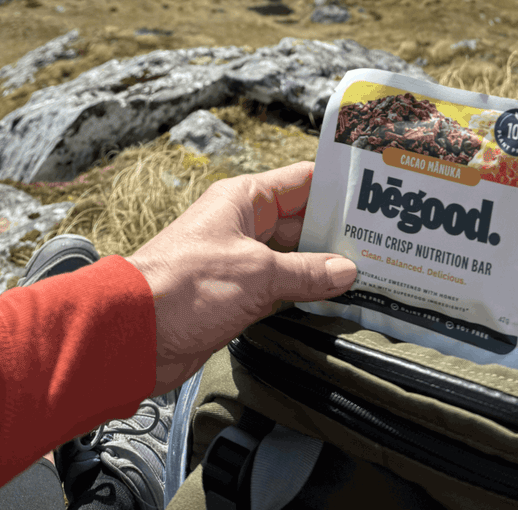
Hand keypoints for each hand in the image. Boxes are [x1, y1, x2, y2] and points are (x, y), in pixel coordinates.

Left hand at [127, 160, 355, 394]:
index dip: (339, 187)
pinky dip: (305, 293)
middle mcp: (244, 224)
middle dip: (338, 233)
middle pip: (302, 221)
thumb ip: (306, 272)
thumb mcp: (256, 274)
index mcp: (245, 199)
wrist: (134, 334)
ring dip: (324, 267)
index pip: (303, 182)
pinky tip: (335, 301)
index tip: (376, 194)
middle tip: (383, 242)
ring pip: (293, 257)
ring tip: (370, 272)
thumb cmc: (185, 288)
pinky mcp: (237, 295)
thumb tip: (347, 270)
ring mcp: (240, 260)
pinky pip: (280, 287)